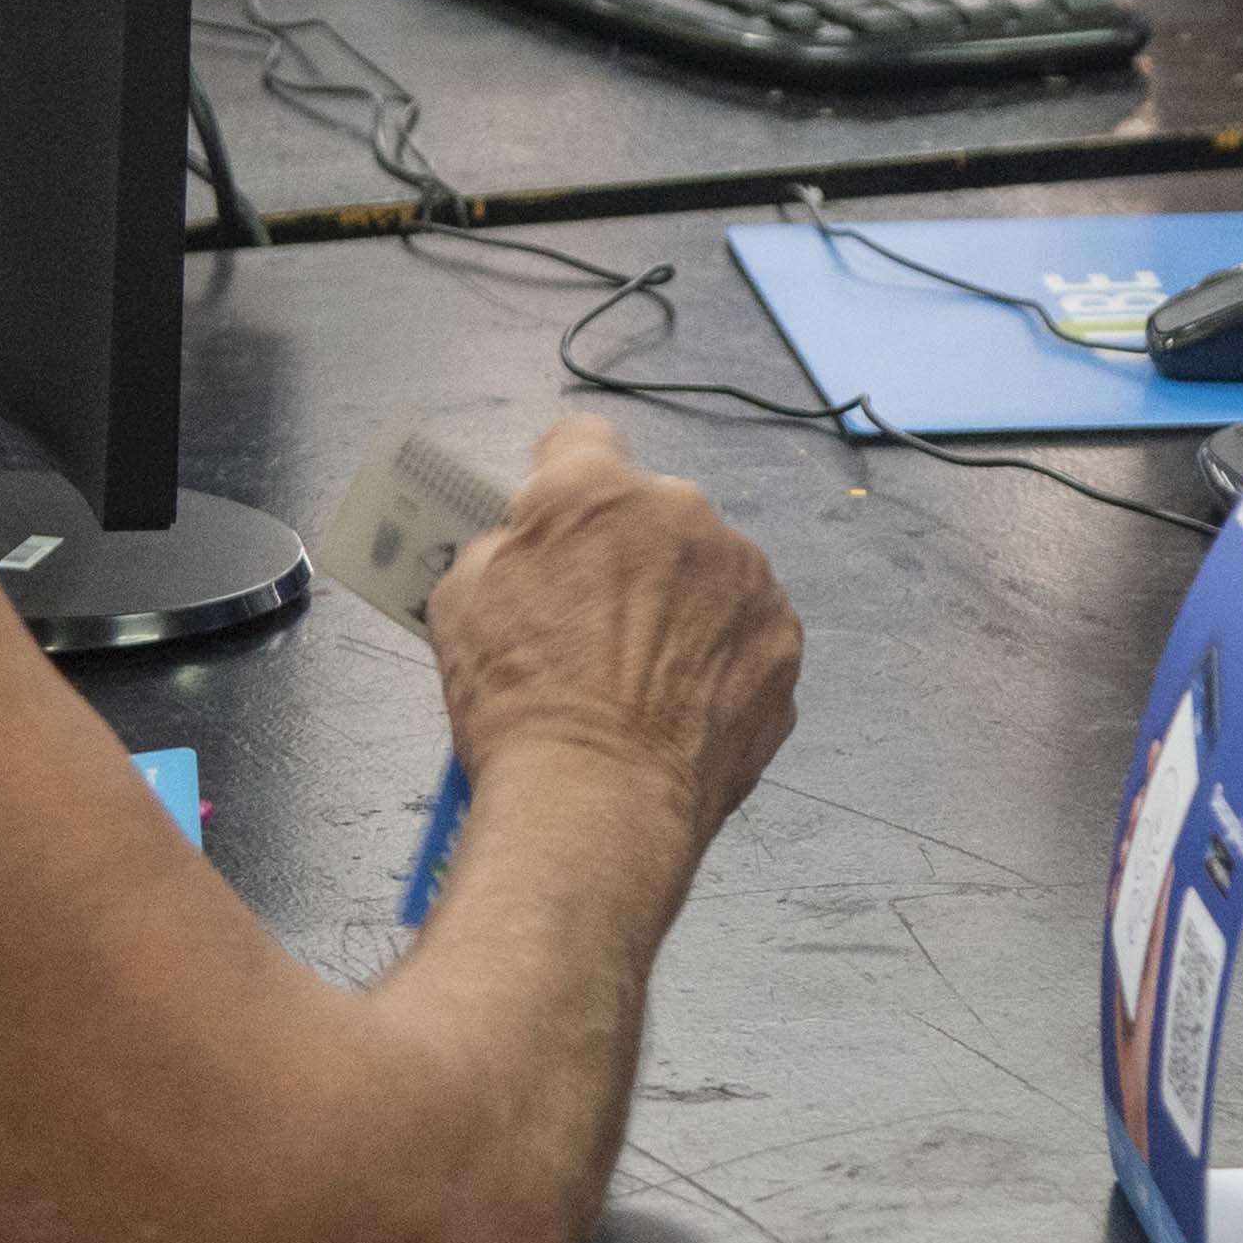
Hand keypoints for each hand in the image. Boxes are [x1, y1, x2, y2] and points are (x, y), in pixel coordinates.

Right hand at [426, 415, 800, 847]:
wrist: (597, 802)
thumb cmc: (514, 702)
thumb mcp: (460, 604)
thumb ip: (503, 548)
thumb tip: (528, 544)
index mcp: (594, 490)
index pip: (579, 440)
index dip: (561, 478)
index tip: (556, 523)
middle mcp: (682, 511)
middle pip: (652, 509)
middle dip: (628, 548)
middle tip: (596, 621)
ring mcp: (745, 573)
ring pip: (709, 567)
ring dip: (683, 600)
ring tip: (646, 677)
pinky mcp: (782, 637)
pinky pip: (746, 627)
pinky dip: (722, 655)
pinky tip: (686, 706)